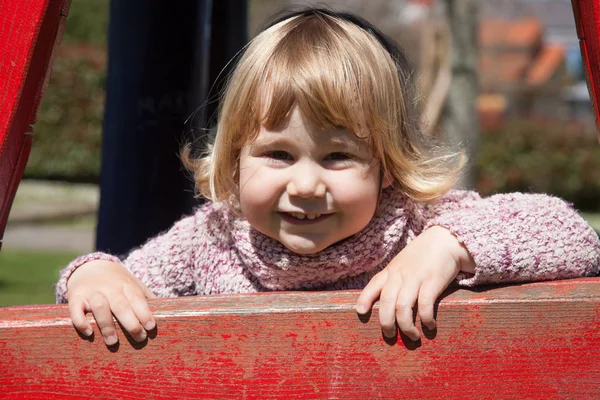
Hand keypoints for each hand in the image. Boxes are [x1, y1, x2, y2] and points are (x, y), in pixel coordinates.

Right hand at [67, 260, 156, 345]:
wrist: (90, 267)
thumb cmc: (117, 282)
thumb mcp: (133, 284)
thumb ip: (146, 297)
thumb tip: (167, 311)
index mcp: (126, 285)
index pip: (137, 298)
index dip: (144, 312)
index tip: (151, 327)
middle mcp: (110, 288)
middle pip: (121, 305)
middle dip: (131, 322)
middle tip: (139, 338)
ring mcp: (92, 292)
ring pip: (100, 307)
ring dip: (107, 325)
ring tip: (113, 342)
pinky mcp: (75, 297)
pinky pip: (76, 310)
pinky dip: (81, 321)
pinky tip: (89, 333)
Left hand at [356, 226, 474, 340]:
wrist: (446, 239)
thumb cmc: (424, 255)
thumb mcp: (403, 263)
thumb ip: (395, 278)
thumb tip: (390, 302)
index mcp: (391, 270)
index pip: (373, 284)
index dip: (365, 299)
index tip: (360, 312)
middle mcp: (400, 274)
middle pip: (387, 302)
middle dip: (386, 323)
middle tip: (390, 336)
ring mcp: (415, 278)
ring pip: (402, 307)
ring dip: (406, 326)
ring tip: (412, 337)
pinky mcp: (432, 281)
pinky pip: (424, 305)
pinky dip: (425, 319)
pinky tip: (429, 326)